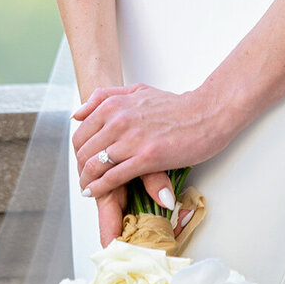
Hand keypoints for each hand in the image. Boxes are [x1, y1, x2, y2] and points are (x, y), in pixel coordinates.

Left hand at [71, 80, 229, 217]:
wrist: (206, 113)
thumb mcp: (137, 90)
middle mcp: (119, 120)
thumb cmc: (176, 105)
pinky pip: (113, 177)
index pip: (81, 133)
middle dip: (81, 168)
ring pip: (95, 165)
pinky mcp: (147, 158)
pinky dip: (100, 187)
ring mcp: (132, 139)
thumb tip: (77, 113)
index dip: (78, 151)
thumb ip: (105, 97)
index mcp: (115, 104)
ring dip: (88, 180)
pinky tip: (95, 192)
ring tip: (88, 188)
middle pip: (84, 151)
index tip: (82, 161)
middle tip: (84, 178)